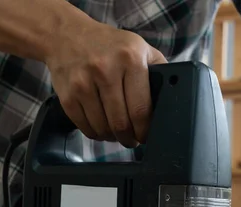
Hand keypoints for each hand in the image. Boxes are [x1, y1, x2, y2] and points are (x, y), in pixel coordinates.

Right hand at [45, 20, 166, 147]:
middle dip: (130, 138)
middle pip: (121, 123)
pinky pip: (85, 127)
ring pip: (103, 128)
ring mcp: (84, 83)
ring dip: (113, 137)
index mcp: (131, 60)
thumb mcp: (140, 47)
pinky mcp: (67, 95)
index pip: (141, 109)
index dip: (145, 130)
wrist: (65, 34)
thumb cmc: (108, 44)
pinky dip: (95, 133)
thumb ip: (159, 68)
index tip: (146, 135)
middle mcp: (106, 70)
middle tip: (133, 139)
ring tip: (117, 132)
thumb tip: (175, 96)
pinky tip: (101, 127)